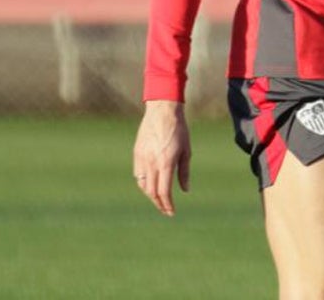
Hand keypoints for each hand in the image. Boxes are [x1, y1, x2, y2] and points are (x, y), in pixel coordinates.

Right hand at [133, 100, 190, 215]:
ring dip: (150, 194)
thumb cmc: (179, 130)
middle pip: (151, 192)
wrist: (162, 110)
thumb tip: (185, 190)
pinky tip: (150, 184)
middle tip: (166, 209)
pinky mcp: (136, 153)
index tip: (171, 212)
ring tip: (159, 198)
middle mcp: (151, 163)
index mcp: (165, 163)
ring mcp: (142, 158)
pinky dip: (143, 183)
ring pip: (142, 184)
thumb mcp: (186, 151)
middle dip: (159, 203)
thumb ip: (184, 172)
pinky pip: (138, 174)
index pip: (164, 192)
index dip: (167, 205)